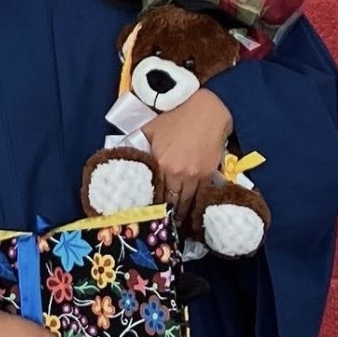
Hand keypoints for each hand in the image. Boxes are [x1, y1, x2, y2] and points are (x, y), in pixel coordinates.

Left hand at [142, 89, 232, 220]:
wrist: (206, 111)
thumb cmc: (177, 117)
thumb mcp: (151, 128)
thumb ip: (139, 145)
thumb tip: (127, 156)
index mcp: (161, 164)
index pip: (156, 193)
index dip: (154, 206)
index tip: (151, 216)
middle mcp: (178, 174)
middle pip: (172, 202)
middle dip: (169, 214)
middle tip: (165, 225)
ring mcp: (196, 176)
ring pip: (188, 203)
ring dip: (183, 213)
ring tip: (179, 224)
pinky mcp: (210, 175)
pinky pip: (202, 196)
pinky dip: (198, 204)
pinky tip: (195, 212)